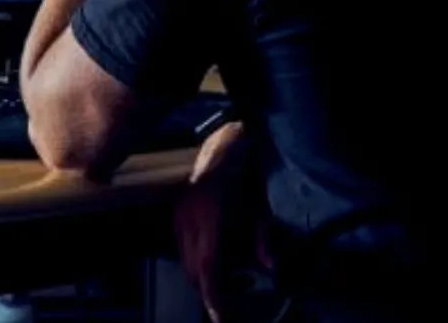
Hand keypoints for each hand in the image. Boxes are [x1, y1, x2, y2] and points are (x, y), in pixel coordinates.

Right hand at [175, 121, 252, 322]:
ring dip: (206, 276)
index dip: (213, 296)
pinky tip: (220, 256)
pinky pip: (184, 249)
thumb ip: (263, 238)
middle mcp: (189, 220)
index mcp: (210, 217)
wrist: (222, 142)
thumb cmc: (245, 171)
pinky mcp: (177, 214)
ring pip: (186, 262)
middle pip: (194, 271)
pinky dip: (200, 261)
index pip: (207, 267)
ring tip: (235, 275)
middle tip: (238, 295)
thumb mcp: (261, 205)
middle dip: (213, 290)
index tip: (221, 317)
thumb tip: (270, 268)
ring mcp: (179, 216)